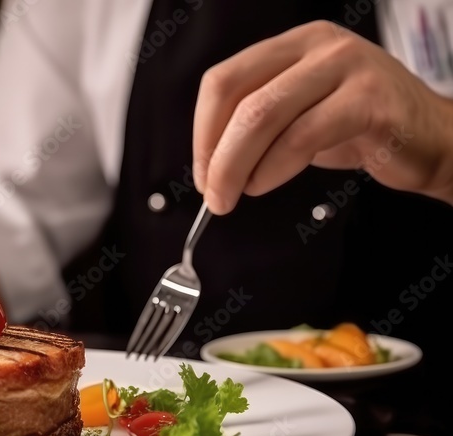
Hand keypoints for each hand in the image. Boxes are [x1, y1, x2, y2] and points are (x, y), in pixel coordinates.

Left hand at [193, 20, 452, 213]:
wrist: (433, 139)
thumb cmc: (362, 128)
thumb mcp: (299, 114)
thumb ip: (255, 124)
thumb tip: (208, 162)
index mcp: (294, 45)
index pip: (224, 81)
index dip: (202, 131)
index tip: (201, 171)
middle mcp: (320, 47)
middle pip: (240, 100)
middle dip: (216, 156)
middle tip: (212, 195)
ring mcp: (348, 68)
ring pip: (264, 116)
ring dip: (238, 166)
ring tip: (237, 193)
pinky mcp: (370, 101)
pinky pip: (302, 136)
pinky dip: (273, 168)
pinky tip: (266, 183)